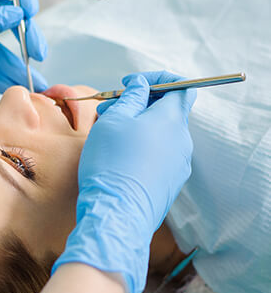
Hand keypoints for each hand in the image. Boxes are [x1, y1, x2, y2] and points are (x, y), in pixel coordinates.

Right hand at [52, 71, 195, 292]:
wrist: (117, 212)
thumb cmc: (112, 162)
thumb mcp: (115, 120)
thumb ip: (132, 97)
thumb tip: (142, 85)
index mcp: (172, 120)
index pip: (181, 86)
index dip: (157, 80)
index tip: (131, 83)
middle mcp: (182, 141)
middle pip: (167, 111)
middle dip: (139, 104)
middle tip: (110, 108)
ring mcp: (179, 164)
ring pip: (161, 134)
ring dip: (138, 126)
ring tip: (109, 133)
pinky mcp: (170, 183)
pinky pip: (159, 155)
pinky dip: (142, 147)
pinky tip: (119, 156)